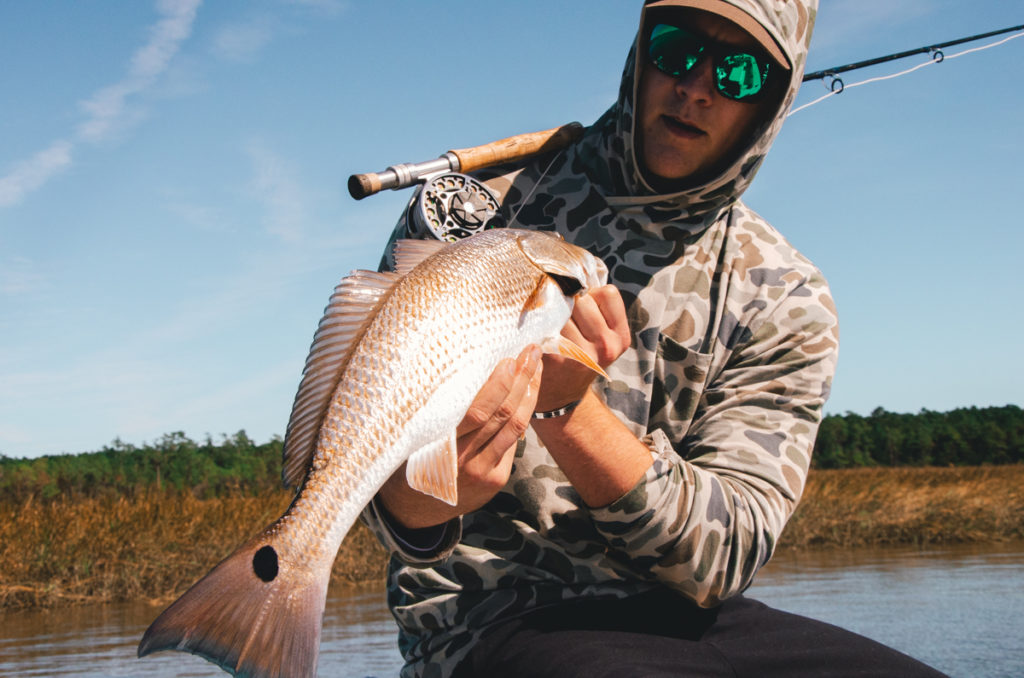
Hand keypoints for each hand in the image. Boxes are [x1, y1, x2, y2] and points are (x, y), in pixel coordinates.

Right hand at [378, 344, 543, 527]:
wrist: (416, 507)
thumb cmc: (412, 457)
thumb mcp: (415, 435)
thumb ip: (439, 412)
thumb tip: (465, 367)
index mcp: (439, 444)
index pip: (477, 411)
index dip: (497, 386)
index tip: (507, 359)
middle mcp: (463, 459)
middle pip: (503, 414)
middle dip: (521, 379)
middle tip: (531, 353)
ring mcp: (482, 471)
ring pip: (515, 426)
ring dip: (529, 393)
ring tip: (536, 367)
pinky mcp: (495, 480)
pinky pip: (512, 441)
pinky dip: (522, 414)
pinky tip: (527, 394)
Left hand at [534, 285, 629, 412]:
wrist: (562, 392)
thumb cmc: (580, 353)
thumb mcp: (600, 335)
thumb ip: (598, 307)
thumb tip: (578, 265)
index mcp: (620, 336)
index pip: (608, 292)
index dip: (592, 293)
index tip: (583, 306)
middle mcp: (607, 346)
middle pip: (583, 299)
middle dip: (569, 301)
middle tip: (562, 314)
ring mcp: (584, 354)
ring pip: (563, 309)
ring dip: (554, 311)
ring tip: (552, 323)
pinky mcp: (560, 358)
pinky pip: (548, 323)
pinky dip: (541, 322)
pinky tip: (541, 331)